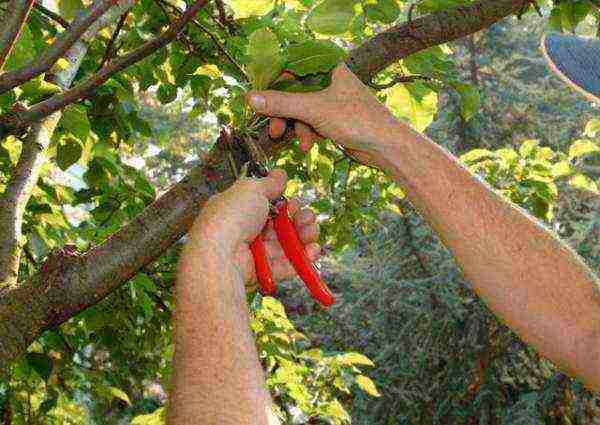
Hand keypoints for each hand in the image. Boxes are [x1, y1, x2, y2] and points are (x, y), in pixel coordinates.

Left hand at [185, 169, 320, 283]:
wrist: (220, 253)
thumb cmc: (230, 217)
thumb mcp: (250, 189)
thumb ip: (268, 183)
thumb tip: (280, 174)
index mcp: (239, 210)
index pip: (268, 205)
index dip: (285, 203)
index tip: (293, 201)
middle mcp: (247, 231)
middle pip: (282, 224)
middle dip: (300, 219)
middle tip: (306, 218)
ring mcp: (255, 253)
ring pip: (287, 244)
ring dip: (305, 236)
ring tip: (311, 233)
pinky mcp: (263, 272)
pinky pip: (287, 265)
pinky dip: (303, 259)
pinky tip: (312, 250)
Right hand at [246, 63, 402, 167]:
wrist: (385, 146)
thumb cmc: (357, 120)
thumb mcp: (314, 110)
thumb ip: (281, 103)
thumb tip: (251, 98)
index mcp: (328, 68)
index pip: (292, 70)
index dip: (274, 85)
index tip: (258, 100)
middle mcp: (330, 81)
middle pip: (295, 94)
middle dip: (285, 115)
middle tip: (275, 130)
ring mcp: (332, 101)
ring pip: (302, 111)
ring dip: (297, 128)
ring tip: (302, 143)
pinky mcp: (335, 119)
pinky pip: (311, 122)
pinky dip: (308, 133)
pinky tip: (310, 145)